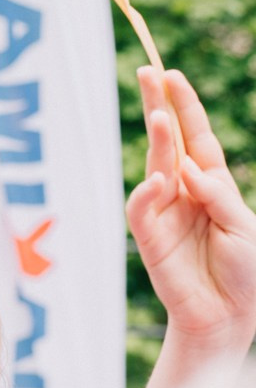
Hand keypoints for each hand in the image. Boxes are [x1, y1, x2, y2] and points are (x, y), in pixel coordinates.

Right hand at [127, 67, 255, 354]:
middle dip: (158, 106)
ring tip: (159, 115)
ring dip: (156, 141)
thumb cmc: (245, 271)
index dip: (184, 105)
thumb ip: (217, 195)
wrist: (230, 316)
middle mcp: (186, 192)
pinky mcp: (151, 239)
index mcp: (212, 183)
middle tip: (146, 71)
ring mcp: (166, 213)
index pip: (194, 135)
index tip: (170, 73)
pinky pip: (143, 209)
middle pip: (168, 141)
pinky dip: (147, 193)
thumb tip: (186, 169)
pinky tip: (161, 180)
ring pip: (155, 166)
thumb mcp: (243, 226)